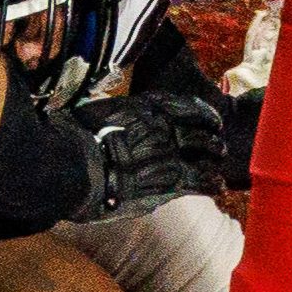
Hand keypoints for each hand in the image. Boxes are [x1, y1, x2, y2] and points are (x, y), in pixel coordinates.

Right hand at [79, 88, 235, 214]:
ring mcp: (169, 154)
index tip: (209, 119)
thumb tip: (106, 116)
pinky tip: (217, 186)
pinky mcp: (169, 182)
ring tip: (217, 161)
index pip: (186, 105)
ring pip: (206, 153)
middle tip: (216, 143)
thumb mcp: (94, 112)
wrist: (74, 167)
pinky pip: (201, 181)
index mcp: (146, 107)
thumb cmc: (74, 138)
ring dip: (214, 156)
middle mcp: (163, 127)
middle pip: (199, 130)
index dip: (202, 113)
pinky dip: (212, 183)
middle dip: (211, 136)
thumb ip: (112, 113)